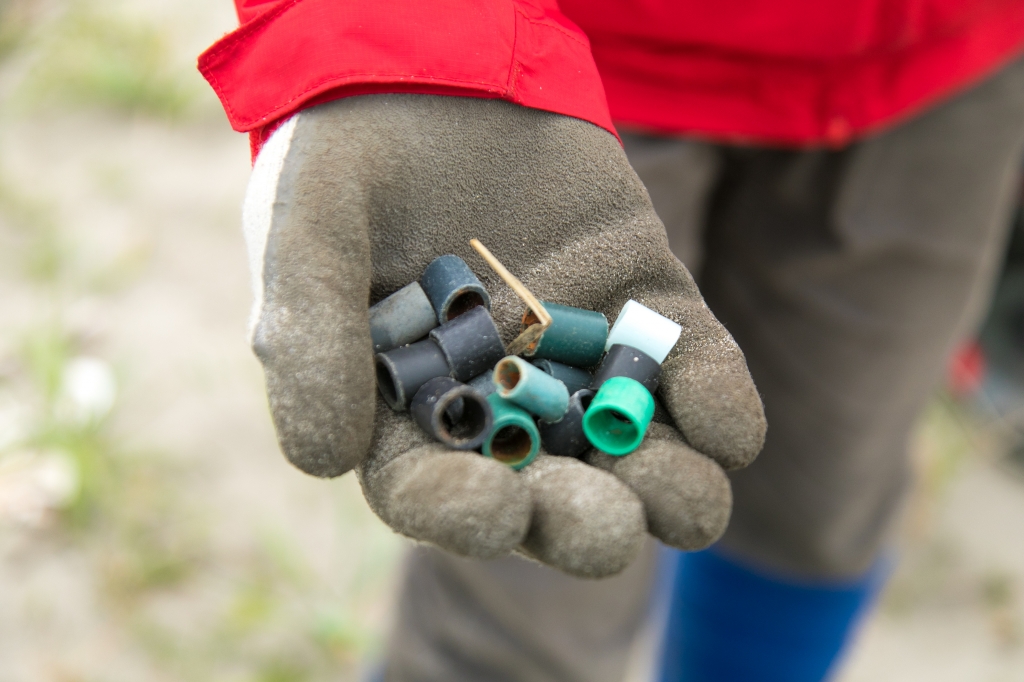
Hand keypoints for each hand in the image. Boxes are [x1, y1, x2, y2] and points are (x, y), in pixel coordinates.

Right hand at [242, 95, 765, 576]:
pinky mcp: (643, 308)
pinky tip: (725, 422)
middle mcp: (503, 407)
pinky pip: (692, 370)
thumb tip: (322, 460)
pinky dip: (717, 400)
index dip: (463, 513)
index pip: (435, 493)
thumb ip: (306, 337)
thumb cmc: (345, 156)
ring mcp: (581, 362)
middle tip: (603, 527)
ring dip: (669, 488)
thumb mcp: (305, 231)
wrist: (428, 67)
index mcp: (412, 414)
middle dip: (581, 523)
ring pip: (636, 457)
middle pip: (550, 497)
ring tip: (683, 494)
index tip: (495, 509)